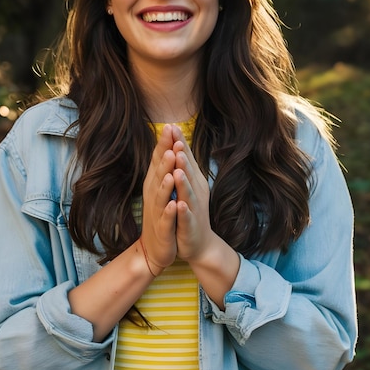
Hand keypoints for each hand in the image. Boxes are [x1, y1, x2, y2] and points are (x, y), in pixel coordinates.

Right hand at [139, 124, 177, 273]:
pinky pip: (166, 219)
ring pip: (161, 195)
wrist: (157, 248)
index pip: (159, 161)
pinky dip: (170, 211)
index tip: (170, 126)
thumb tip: (168, 145)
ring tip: (172, 169)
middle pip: (158, 173)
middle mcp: (154, 195)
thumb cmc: (163, 215)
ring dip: (166, 182)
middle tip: (170, 140)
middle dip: (164, 157)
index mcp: (156, 184)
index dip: (164, 145)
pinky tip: (174, 204)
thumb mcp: (162, 189)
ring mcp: (157, 212)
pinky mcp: (162, 229)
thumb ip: (163, 168)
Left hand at [169, 125, 212, 261]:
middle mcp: (195, 191)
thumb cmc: (189, 210)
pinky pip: (186, 217)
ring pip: (188, 193)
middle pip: (188, 172)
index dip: (179, 143)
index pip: (185, 158)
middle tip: (177, 143)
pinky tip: (178, 204)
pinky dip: (183, 211)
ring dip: (183, 182)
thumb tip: (176, 142)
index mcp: (192, 180)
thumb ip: (182, 165)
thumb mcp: (185, 185)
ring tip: (178, 170)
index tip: (171, 126)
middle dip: (183, 158)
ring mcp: (194, 208)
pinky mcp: (190, 226)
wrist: (198, 243)